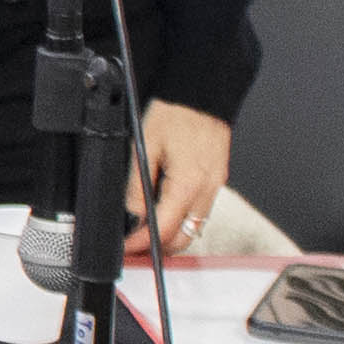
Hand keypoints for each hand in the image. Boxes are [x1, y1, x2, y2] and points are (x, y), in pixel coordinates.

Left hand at [133, 100, 232, 256]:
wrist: (202, 95)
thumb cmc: (175, 114)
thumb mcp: (145, 150)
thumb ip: (137, 188)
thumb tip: (130, 216)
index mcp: (189, 184)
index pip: (165, 229)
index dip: (142, 243)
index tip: (126, 248)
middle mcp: (208, 189)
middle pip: (185, 237)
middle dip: (159, 247)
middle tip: (134, 246)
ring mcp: (216, 185)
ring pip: (196, 226)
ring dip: (171, 234)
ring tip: (144, 231)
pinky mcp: (217, 179)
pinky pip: (201, 209)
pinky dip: (182, 217)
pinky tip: (164, 211)